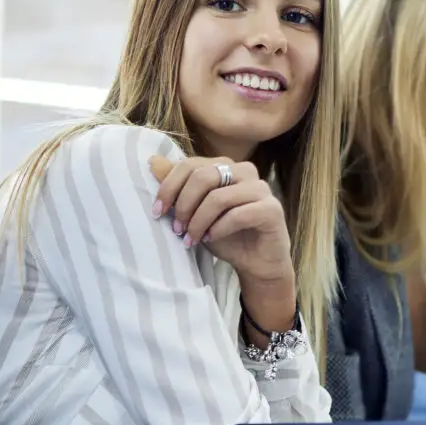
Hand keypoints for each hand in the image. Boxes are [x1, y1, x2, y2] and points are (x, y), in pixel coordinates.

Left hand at [149, 154, 293, 287]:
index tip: (157, 212)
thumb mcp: (194, 211)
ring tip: (190, 239)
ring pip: (219, 197)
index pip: (190, 165)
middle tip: (176, 229)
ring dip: (198, 221)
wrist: (255, 262)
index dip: (169, 187)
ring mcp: (261, 189)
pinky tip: (210, 239)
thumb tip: (153, 162)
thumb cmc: (224, 235)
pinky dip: (218, 229)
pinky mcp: (272, 209)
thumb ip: (178, 188)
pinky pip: (238, 215)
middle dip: (184, 205)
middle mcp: (245, 171)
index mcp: (225, 166)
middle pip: (203, 177)